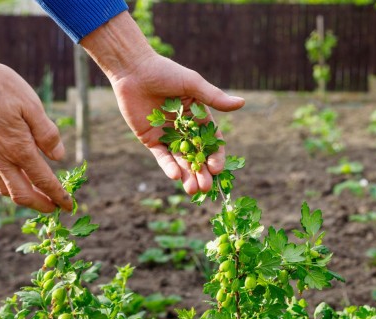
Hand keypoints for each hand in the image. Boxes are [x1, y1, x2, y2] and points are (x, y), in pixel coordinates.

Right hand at [0, 58, 72, 212]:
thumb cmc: (1, 87)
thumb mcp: (33, 106)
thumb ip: (47, 134)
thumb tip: (59, 157)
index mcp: (19, 148)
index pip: (44, 181)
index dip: (58, 196)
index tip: (69, 205)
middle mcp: (2, 158)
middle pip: (23, 195)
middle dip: (42, 206)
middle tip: (56, 208)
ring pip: (7, 190)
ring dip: (26, 199)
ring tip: (40, 198)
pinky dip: (10, 188)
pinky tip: (18, 181)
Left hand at [81, 12, 244, 194]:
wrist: (134, 70)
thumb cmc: (165, 72)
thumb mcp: (192, 84)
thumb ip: (214, 98)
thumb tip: (241, 104)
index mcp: (198, 117)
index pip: (211, 142)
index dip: (215, 156)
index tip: (217, 169)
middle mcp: (184, 129)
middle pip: (196, 156)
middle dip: (201, 173)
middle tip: (206, 188)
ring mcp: (167, 136)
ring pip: (180, 160)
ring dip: (187, 175)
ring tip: (193, 190)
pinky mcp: (150, 139)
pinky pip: (162, 156)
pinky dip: (168, 166)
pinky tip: (175, 176)